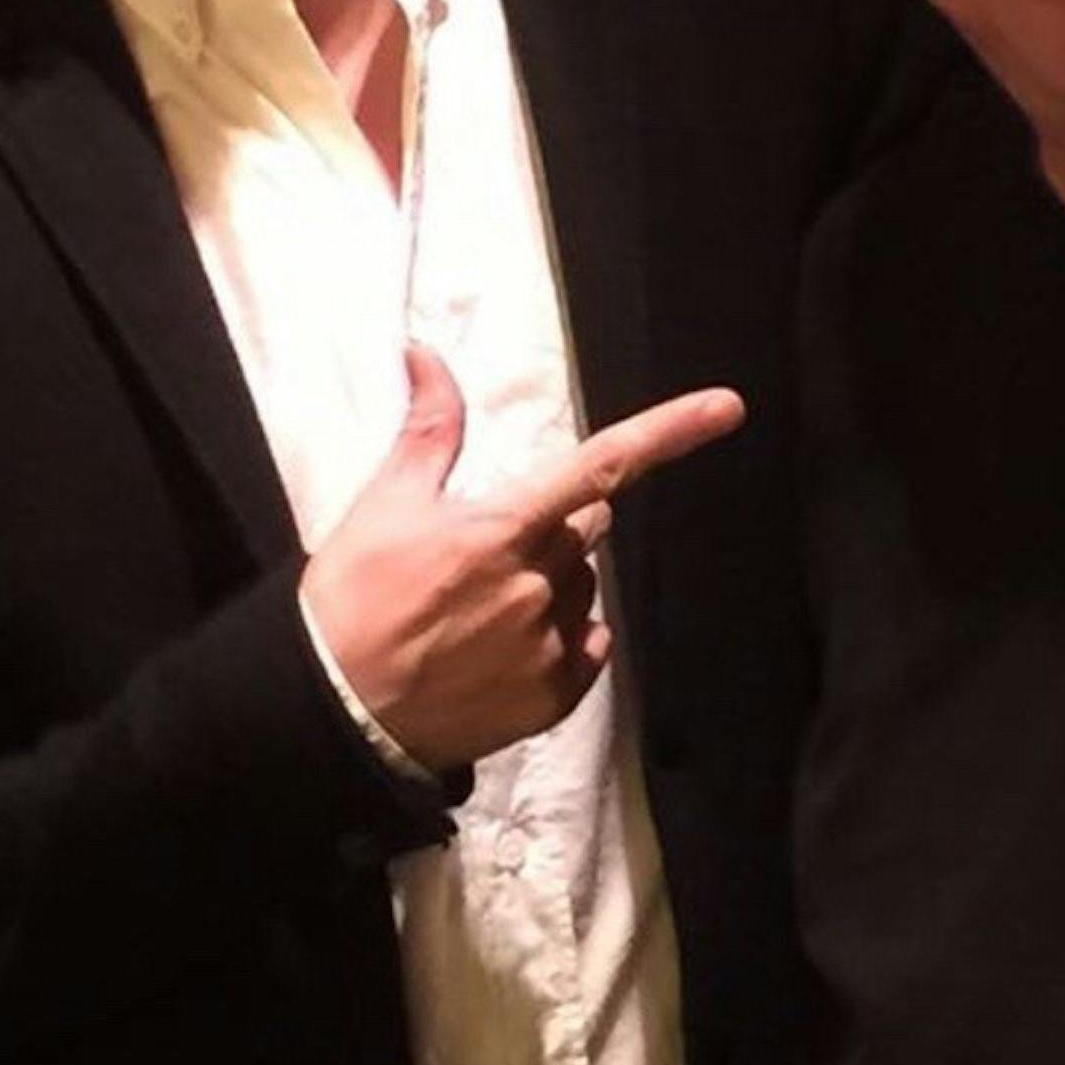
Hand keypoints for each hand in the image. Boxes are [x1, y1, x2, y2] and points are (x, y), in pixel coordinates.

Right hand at [303, 345, 744, 770]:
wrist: (336, 712)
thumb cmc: (353, 599)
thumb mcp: (385, 502)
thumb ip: (429, 427)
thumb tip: (426, 352)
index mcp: (503, 528)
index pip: (603, 465)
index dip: (670, 430)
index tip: (728, 406)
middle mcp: (539, 584)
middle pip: (586, 526)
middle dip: (553, 523)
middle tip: (485, 547)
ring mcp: (550, 645)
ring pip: (583, 588)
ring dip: (551, 583)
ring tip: (480, 608)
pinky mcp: (552, 698)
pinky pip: (586, 647)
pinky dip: (559, 640)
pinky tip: (502, 648)